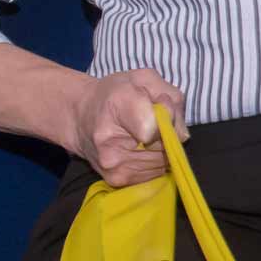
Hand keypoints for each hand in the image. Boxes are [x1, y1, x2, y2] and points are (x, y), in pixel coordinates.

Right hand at [65, 68, 187, 187]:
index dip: (167, 117)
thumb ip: (170, 98)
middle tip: (151, 120)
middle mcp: (111, 144)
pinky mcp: (117, 181)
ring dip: (162, 148)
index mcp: (118, 107)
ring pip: (163, 161)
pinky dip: (155, 160)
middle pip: (165, 146)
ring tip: (143, 133)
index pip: (155, 128)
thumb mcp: (144, 79)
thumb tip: (181, 134)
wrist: (79, 116)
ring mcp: (113, 167)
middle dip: (168, 133)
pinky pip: (155, 172)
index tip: (158, 105)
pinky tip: (140, 148)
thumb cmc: (114, 94)